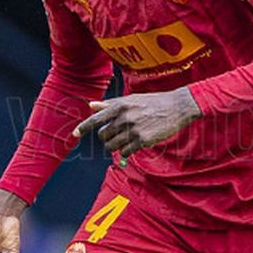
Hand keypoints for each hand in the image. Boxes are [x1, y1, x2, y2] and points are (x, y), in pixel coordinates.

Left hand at [72, 89, 201, 156]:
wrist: (177, 107)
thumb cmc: (153, 102)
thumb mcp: (131, 99)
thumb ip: (110, 104)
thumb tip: (91, 105)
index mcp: (120, 106)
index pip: (96, 119)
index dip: (83, 127)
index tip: (74, 134)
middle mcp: (124, 117)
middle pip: (103, 136)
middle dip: (107, 138)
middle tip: (117, 135)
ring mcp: (133, 130)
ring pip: (112, 146)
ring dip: (116, 146)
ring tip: (125, 141)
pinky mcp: (143, 140)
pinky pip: (125, 152)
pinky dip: (126, 151)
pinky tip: (134, 145)